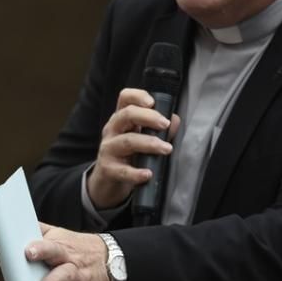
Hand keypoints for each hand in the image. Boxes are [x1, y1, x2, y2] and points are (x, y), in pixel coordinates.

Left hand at [26, 222, 110, 280]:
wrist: (107, 257)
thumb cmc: (75, 247)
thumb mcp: (58, 235)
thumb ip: (37, 231)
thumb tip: (14, 225)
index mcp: (59, 244)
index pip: (47, 242)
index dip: (38, 245)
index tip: (28, 249)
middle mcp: (68, 258)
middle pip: (57, 254)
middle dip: (43, 255)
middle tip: (30, 259)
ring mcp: (78, 274)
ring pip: (66, 276)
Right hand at [86, 88, 180, 208]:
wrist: (107, 183)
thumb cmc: (127, 157)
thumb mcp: (141, 139)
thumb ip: (159, 130)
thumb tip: (174, 119)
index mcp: (121, 119)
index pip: (124, 98)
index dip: (138, 96)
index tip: (153, 102)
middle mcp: (112, 131)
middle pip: (126, 115)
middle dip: (148, 117)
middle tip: (165, 124)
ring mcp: (108, 150)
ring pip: (127, 141)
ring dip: (149, 143)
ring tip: (166, 148)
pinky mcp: (108, 169)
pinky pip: (122, 170)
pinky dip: (136, 173)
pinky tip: (148, 174)